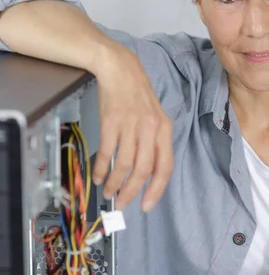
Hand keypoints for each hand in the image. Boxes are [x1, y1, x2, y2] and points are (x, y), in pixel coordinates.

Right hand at [92, 44, 173, 210]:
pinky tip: (98, 176)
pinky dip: (101, 168)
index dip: (156, 189)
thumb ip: (154, 144)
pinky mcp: (111, 121)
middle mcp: (150, 129)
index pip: (165, 167)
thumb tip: (146, 174)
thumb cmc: (137, 96)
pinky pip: (106, 152)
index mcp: (164, 130)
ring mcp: (131, 125)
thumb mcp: (155, 118)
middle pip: (143, 170)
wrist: (120, 69)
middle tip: (122, 204)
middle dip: (132, 192)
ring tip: (108, 192)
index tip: (147, 205)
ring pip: (124, 164)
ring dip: (114, 182)